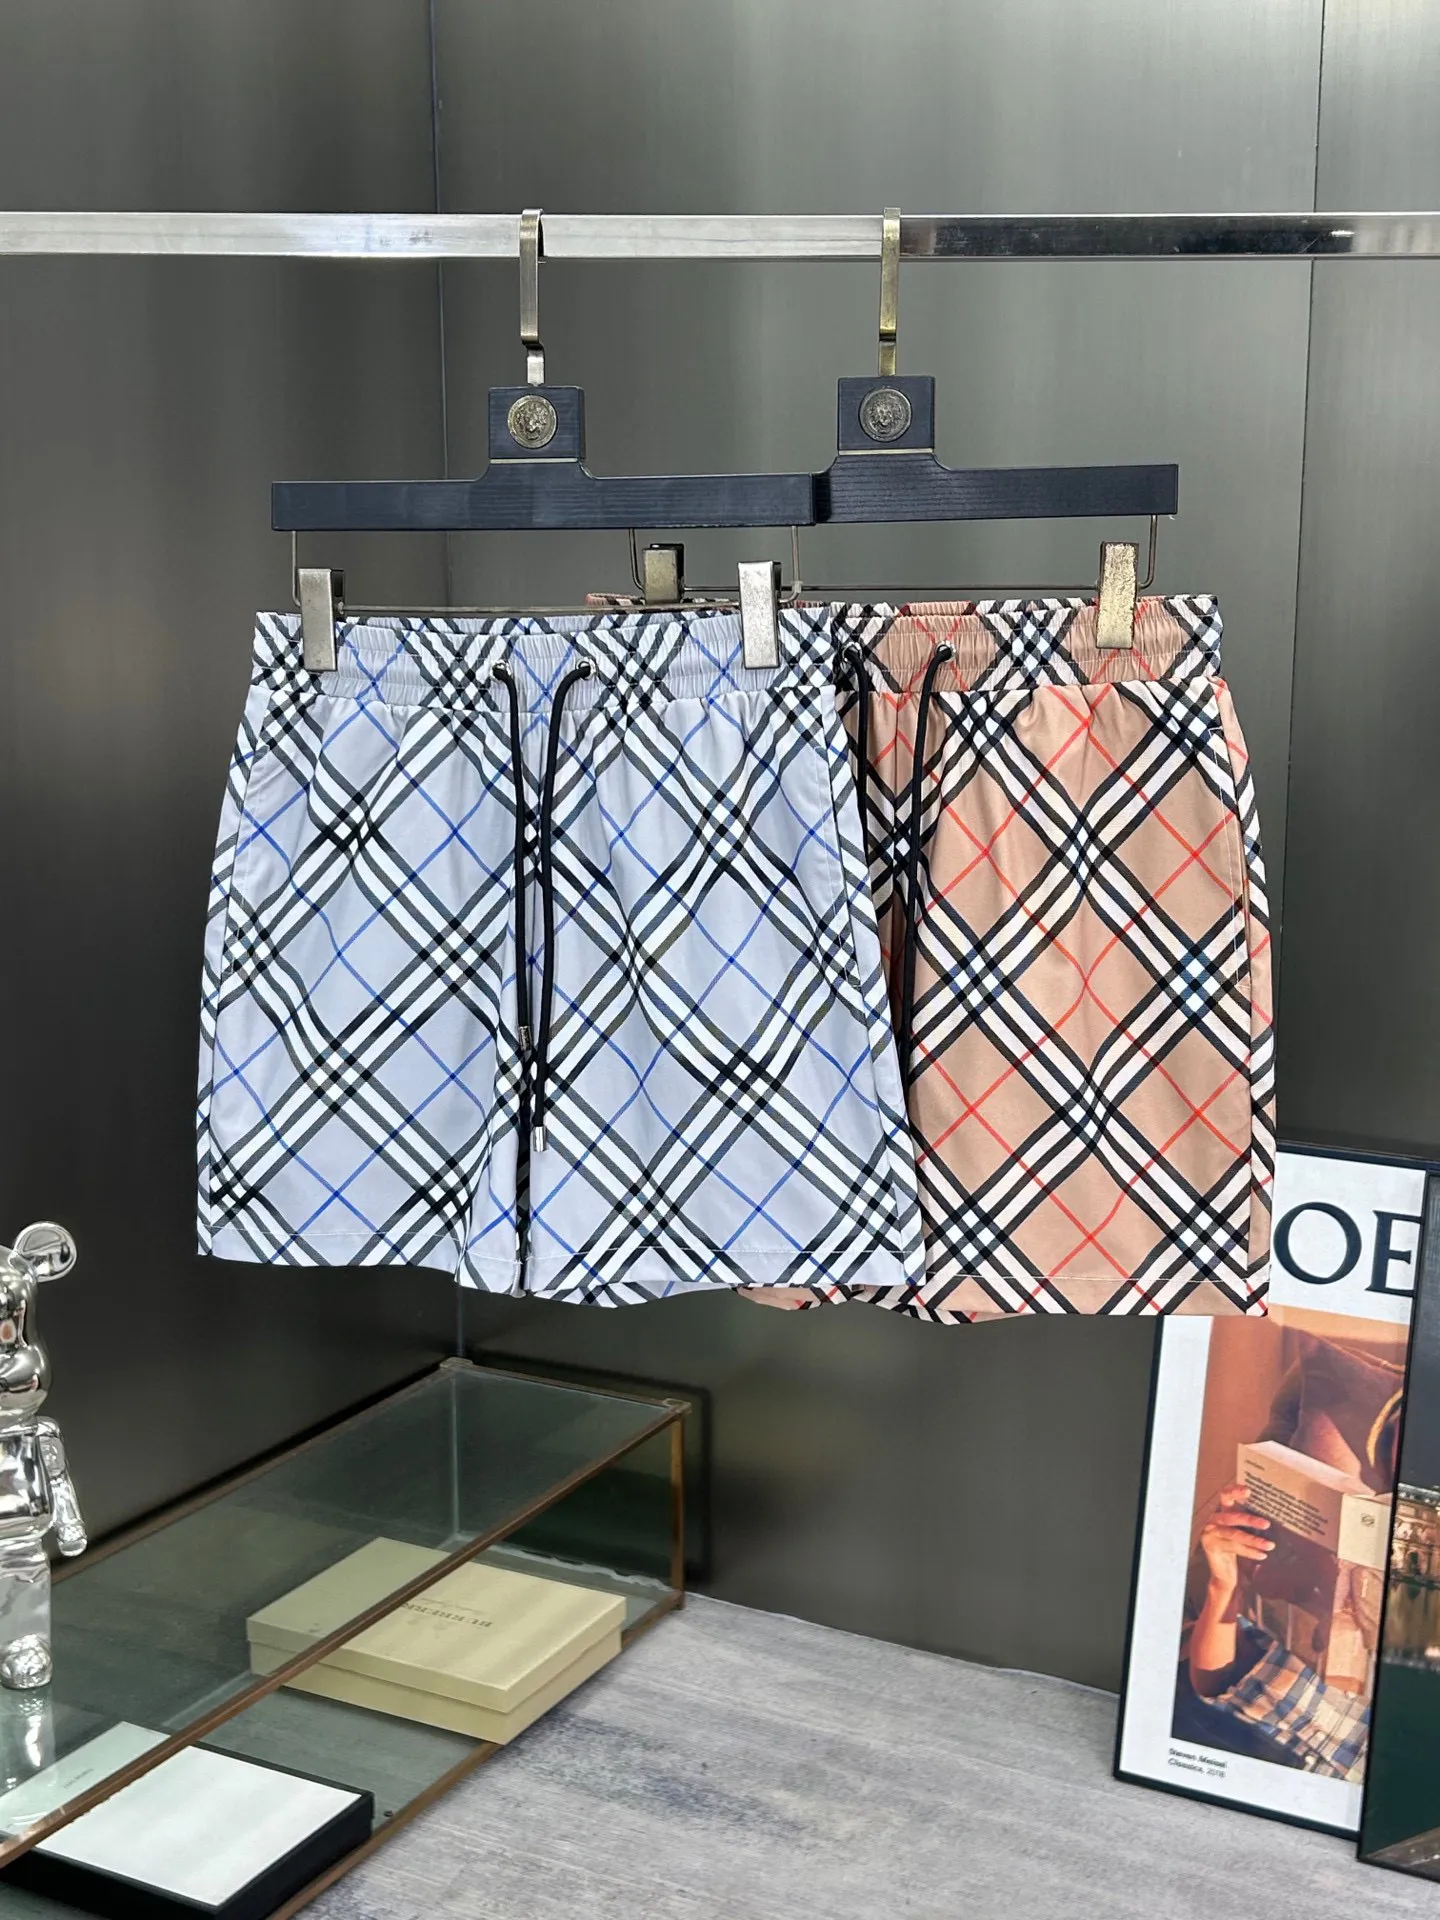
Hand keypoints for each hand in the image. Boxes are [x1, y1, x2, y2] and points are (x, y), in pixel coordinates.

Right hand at [1199, 1481, 1272, 1595]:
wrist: (1223, 1573)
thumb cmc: (1235, 1549)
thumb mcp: (1241, 1533)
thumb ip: (1248, 1524)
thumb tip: (1271, 1518)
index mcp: (1221, 1513)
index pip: (1225, 1496)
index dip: (1235, 1492)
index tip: (1248, 1491)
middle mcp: (1213, 1520)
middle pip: (1231, 1516)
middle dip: (1250, 1520)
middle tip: (1266, 1524)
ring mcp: (1210, 1533)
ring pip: (1234, 1534)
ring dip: (1254, 1540)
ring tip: (1270, 1545)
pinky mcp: (1211, 1546)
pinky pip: (1234, 1548)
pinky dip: (1250, 1552)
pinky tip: (1262, 1554)